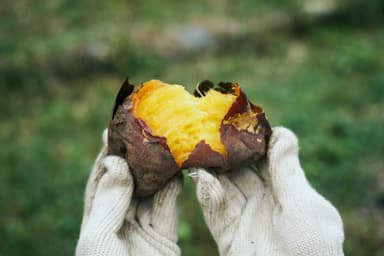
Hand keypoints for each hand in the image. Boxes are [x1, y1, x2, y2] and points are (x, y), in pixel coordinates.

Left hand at [76, 130, 181, 255]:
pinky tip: (177, 172)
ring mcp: (143, 228)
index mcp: (97, 221)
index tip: (113, 133)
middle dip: (136, 160)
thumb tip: (116, 162)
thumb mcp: (98, 237)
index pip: (102, 182)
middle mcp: (120, 221)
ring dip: (158, 172)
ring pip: (151, 193)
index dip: (108, 157)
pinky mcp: (165, 237)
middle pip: (129, 184)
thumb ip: (109, 201)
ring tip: (164, 148)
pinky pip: (168, 209)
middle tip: (144, 134)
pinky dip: (173, 190)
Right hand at [189, 127, 343, 255]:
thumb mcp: (304, 207)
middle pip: (240, 169)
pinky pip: (215, 210)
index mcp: (287, 191)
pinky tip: (200, 177)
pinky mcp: (228, 234)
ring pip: (224, 186)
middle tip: (208, 130)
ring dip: (211, 170)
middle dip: (226, 151)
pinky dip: (207, 194)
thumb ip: (287, 172)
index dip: (253, 139)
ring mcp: (245, 217)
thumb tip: (281, 131)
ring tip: (198, 150)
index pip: (267, 157)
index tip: (238, 119)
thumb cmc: (311, 250)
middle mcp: (264, 201)